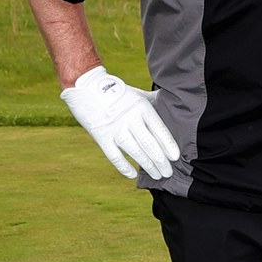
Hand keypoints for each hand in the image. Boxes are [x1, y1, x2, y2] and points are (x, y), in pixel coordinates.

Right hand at [61, 66, 179, 179]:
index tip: (175, 157)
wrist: (86, 86)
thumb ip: (155, 102)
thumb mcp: (139, 94)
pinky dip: (123, 167)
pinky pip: (114, 156)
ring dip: (147, 166)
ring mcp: (115, 128)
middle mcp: (130, 118)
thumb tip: (175, 105)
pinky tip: (133, 175)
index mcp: (142, 107)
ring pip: (134, 152)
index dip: (168, 145)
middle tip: (168, 173)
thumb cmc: (118, 92)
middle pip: (149, 144)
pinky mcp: (101, 136)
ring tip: (157, 175)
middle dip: (160, 161)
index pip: (159, 129)